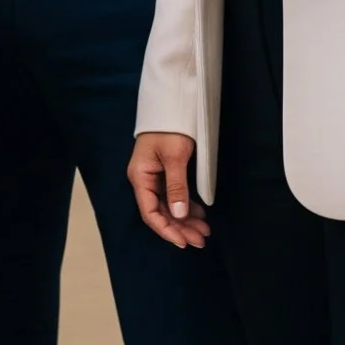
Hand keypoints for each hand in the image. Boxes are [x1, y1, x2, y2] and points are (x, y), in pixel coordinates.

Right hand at [129, 131, 209, 248]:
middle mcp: (145, 180)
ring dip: (185, 220)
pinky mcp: (165, 172)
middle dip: (180, 228)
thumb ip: (176, 186)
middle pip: (161, 212)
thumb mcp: (175, 156)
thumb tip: (179, 216)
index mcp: (141, 177)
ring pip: (169, 206)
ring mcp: (155, 176)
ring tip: (204, 231)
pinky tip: (200, 214)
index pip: (150, 213)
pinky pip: (174, 195)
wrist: (172, 103)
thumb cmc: (170, 128)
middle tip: (201, 240)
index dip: (166, 230)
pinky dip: (186, 207)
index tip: (184, 242)